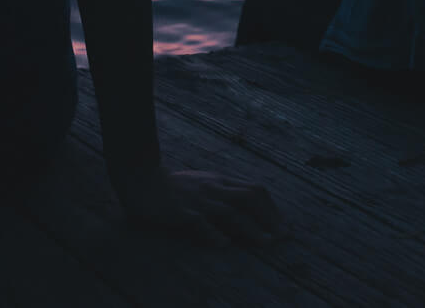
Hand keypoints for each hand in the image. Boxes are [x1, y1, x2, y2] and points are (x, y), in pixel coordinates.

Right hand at [110, 165, 282, 247]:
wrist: (141, 179)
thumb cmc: (173, 185)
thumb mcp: (202, 183)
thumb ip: (222, 192)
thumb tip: (245, 208)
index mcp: (220, 181)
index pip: (254, 190)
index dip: (271, 208)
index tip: (281, 226)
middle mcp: (213, 188)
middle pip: (249, 198)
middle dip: (269, 218)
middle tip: (282, 237)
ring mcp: (198, 199)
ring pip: (230, 211)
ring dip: (250, 228)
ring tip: (265, 243)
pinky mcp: (181, 211)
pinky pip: (200, 222)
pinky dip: (213, 233)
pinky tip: (224, 245)